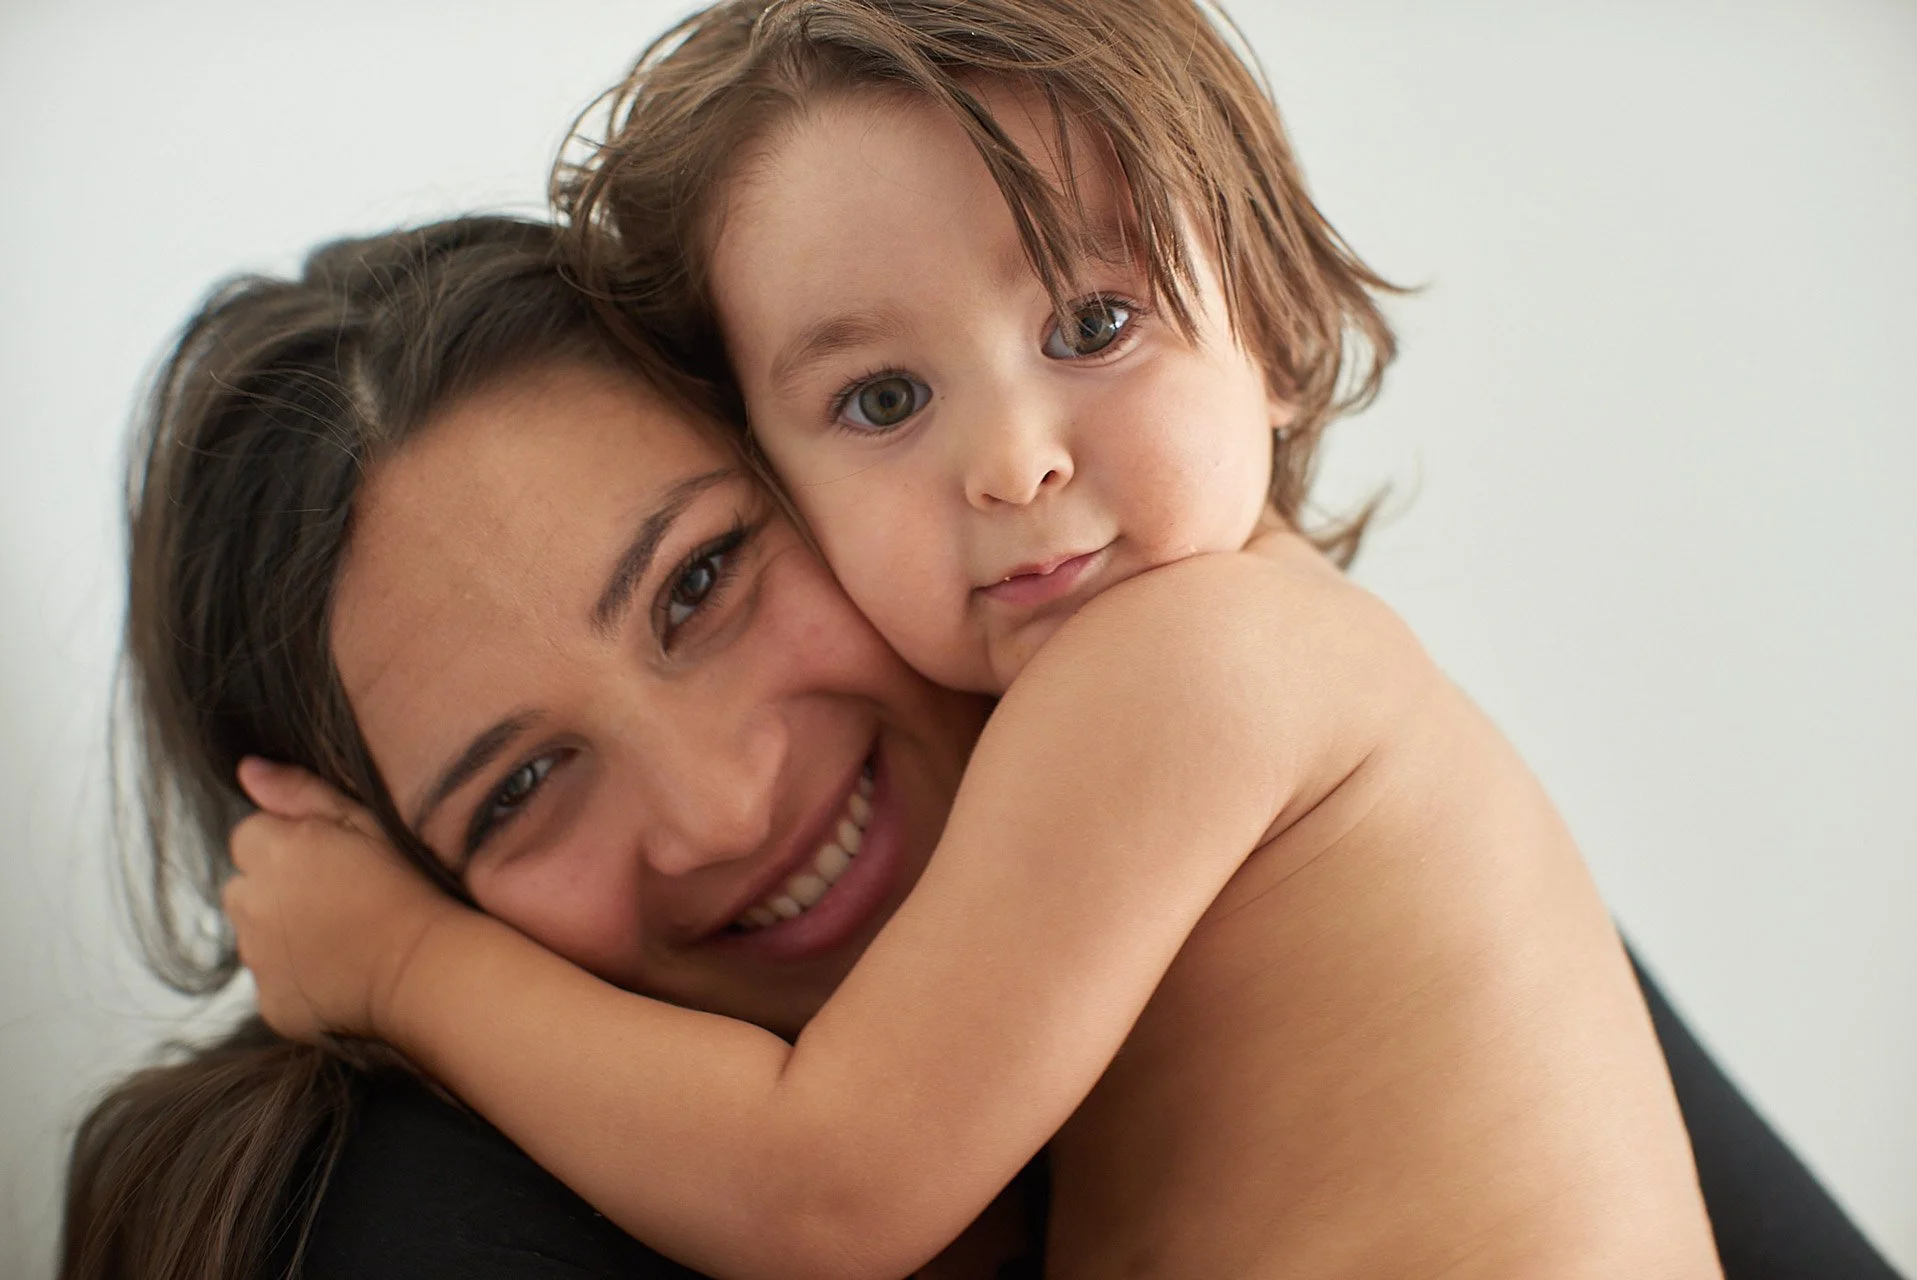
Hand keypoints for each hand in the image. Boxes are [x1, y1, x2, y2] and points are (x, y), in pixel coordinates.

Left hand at [225, 758, 463, 1043]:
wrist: (428, 965)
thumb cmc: (408, 885)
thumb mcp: (365, 820)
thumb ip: (299, 791)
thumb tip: (246, 769)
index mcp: (272, 850)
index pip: (249, 836)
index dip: (289, 844)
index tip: (332, 859)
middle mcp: (251, 903)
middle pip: (245, 887)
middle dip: (278, 889)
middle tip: (338, 897)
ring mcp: (258, 958)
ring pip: (256, 935)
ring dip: (284, 932)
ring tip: (344, 934)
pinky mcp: (270, 1001)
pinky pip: (274, 982)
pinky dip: (297, 977)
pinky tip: (341, 970)